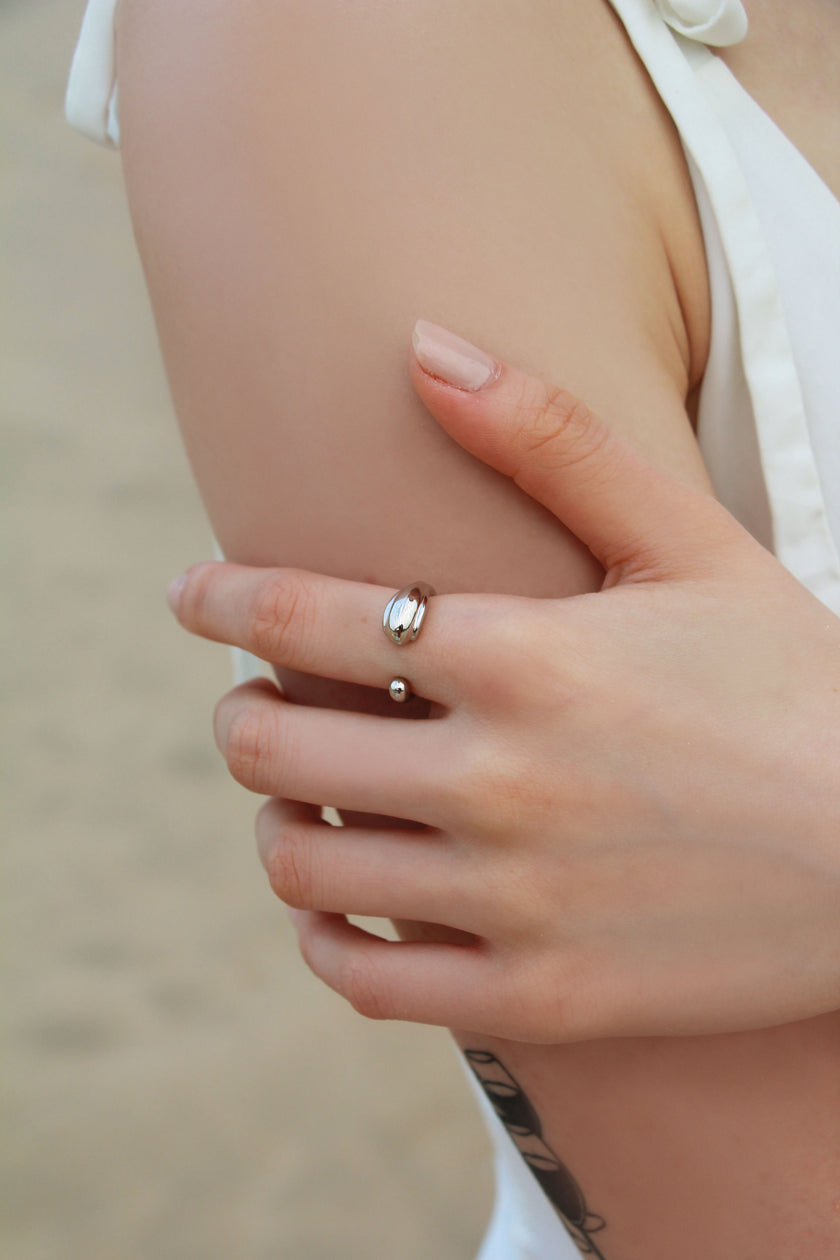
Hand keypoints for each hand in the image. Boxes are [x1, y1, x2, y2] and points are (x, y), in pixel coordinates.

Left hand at [166, 321, 839, 1041]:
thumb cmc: (794, 686)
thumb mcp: (688, 541)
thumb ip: (550, 438)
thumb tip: (423, 344)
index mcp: (522, 658)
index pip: (302, 619)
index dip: (222, 600)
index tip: (190, 596)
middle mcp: (499, 781)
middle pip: (273, 750)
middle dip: (240, 718)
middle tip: (256, 706)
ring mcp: (515, 901)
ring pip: (305, 870)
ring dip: (275, 827)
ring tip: (296, 804)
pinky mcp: (542, 996)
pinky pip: (372, 982)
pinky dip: (328, 940)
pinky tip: (343, 907)